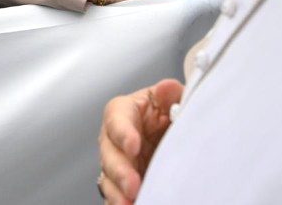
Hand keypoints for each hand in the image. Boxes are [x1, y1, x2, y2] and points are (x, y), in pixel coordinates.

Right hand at [98, 78, 183, 203]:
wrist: (173, 135)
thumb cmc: (167, 113)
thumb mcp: (171, 99)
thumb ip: (170, 95)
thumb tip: (167, 89)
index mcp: (123, 112)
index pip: (116, 120)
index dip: (124, 133)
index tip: (135, 145)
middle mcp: (115, 139)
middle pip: (109, 154)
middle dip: (120, 171)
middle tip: (133, 185)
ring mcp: (117, 164)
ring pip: (108, 179)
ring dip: (117, 193)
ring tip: (130, 203)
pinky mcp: (122, 185)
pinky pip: (115, 196)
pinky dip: (120, 202)